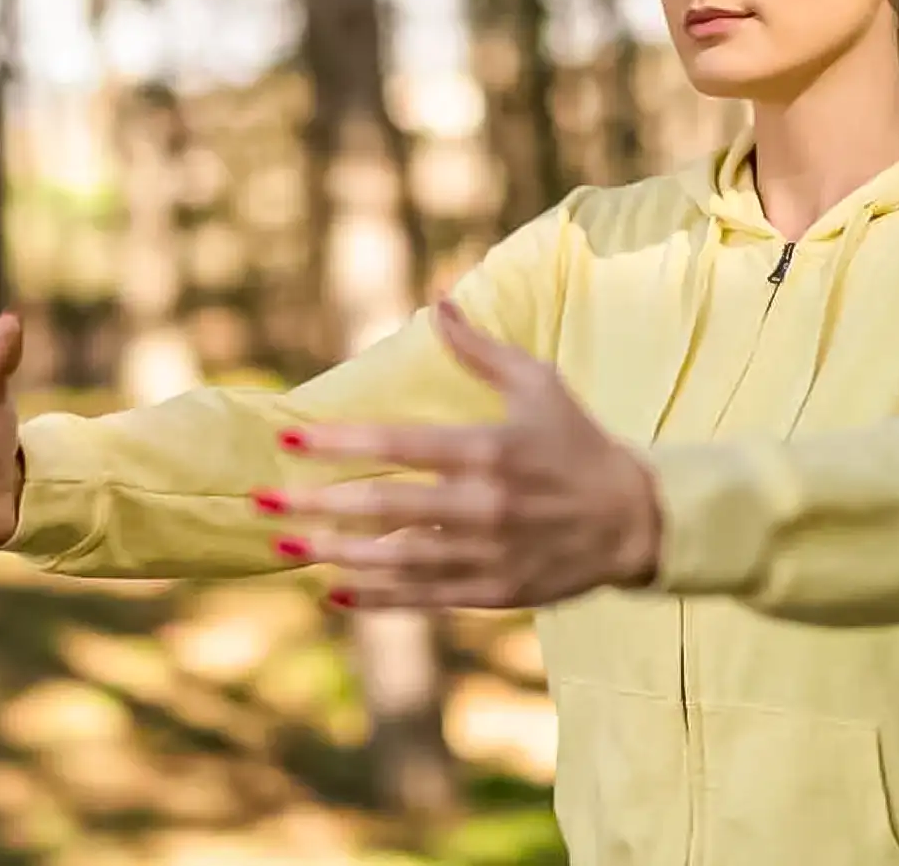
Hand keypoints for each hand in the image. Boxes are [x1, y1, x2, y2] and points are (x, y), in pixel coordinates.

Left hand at [262, 300, 663, 609]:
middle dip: (318, 505)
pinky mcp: (494, 591)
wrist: (636, 520)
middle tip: (263, 500)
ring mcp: (488, 555)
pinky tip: (334, 592)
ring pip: (396, 560)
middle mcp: (485, 507)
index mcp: (491, 451)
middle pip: (385, 508)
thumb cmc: (580, 442)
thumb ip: (481, 349)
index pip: (399, 446)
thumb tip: (438, 298)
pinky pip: (424, 597)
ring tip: (284, 545)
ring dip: (335, 554)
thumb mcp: (539, 383)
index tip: (288, 437)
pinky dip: (378, 598)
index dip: (340, 442)